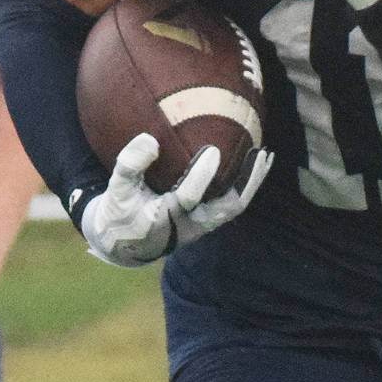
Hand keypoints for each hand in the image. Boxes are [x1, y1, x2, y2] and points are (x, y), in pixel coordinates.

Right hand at [79, 132, 272, 268]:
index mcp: (165, 219)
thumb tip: (149, 139)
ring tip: (264, 155)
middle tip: (259, 152)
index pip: (189, 197)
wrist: (124, 242)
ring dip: (251, 182)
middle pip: (228, 207)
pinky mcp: (207, 222)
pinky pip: (232, 204)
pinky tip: (252, 163)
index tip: (213, 149)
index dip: (201, 175)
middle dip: (246, 181)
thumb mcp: (116, 190)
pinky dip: (244, 184)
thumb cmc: (119, 211)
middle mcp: (190, 225)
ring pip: (235, 205)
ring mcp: (202, 225)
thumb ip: (129, 165)